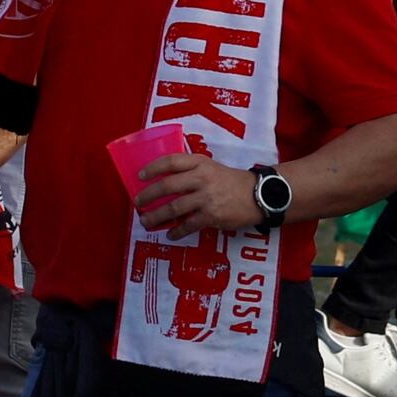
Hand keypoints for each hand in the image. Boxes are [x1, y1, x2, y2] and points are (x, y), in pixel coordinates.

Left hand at [137, 153, 267, 235]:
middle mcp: (201, 178)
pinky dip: (177, 231)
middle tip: (138, 203)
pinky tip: (170, 234)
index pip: (171, 161)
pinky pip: (188, 225)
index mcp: (200, 163)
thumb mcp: (212, 167)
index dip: (153, 168)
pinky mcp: (212, 216)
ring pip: (174, 208)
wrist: (258, 195)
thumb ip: (191, 170)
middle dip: (149, 195)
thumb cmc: (231, 181)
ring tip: (146, 222)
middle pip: (168, 186)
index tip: (140, 176)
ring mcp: (206, 198)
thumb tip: (165, 180)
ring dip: (157, 216)